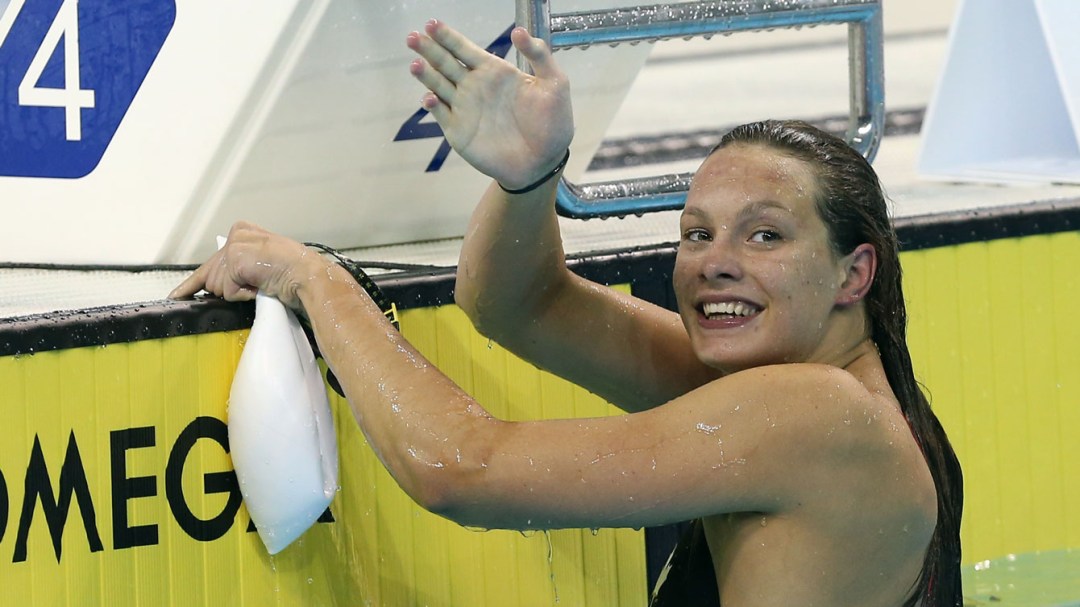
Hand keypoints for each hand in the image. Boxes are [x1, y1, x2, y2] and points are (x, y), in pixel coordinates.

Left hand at [168, 221, 327, 307]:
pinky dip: (244, 295)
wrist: (310, 276)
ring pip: (217, 286)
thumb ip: (240, 266)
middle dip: (228, 288)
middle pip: (211, 276)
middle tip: (257, 285)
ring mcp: (235, 245)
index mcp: (243, 230)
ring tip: (263, 283)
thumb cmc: (295, 274)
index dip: (194, 283)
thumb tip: (212, 285)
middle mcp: (236, 233)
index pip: (211, 261)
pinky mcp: (235, 260)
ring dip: (239, 292)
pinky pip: (228, 292)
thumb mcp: (263, 263)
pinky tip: (261, 285)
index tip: (177, 296)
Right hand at [406, 20, 573, 189]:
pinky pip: (441, 114)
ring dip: (425, 74)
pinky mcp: (459, 132)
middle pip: (445, 63)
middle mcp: (475, 86)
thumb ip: (540, 55)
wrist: (544, 162)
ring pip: (438, 85)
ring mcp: (465, 109)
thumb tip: (518, 31)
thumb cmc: (553, 123)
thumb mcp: (555, 84)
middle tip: (413, 37)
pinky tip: (430, 98)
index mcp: (494, 71)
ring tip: (415, 64)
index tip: (432, 24)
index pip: (465, 49)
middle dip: (428, 49)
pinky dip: (433, 105)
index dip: (448, 36)